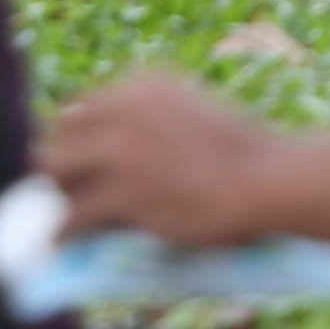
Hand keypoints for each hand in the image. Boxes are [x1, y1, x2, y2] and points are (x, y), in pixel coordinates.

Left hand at [42, 71, 282, 247]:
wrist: (270, 179)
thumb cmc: (249, 154)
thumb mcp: (195, 115)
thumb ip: (156, 122)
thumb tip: (126, 152)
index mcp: (143, 87)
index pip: (85, 108)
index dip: (77, 136)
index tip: (75, 156)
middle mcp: (123, 110)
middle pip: (63, 133)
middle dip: (59, 160)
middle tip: (62, 186)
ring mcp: (120, 150)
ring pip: (59, 170)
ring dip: (59, 194)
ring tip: (60, 214)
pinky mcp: (124, 192)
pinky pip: (76, 212)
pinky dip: (66, 230)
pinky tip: (63, 242)